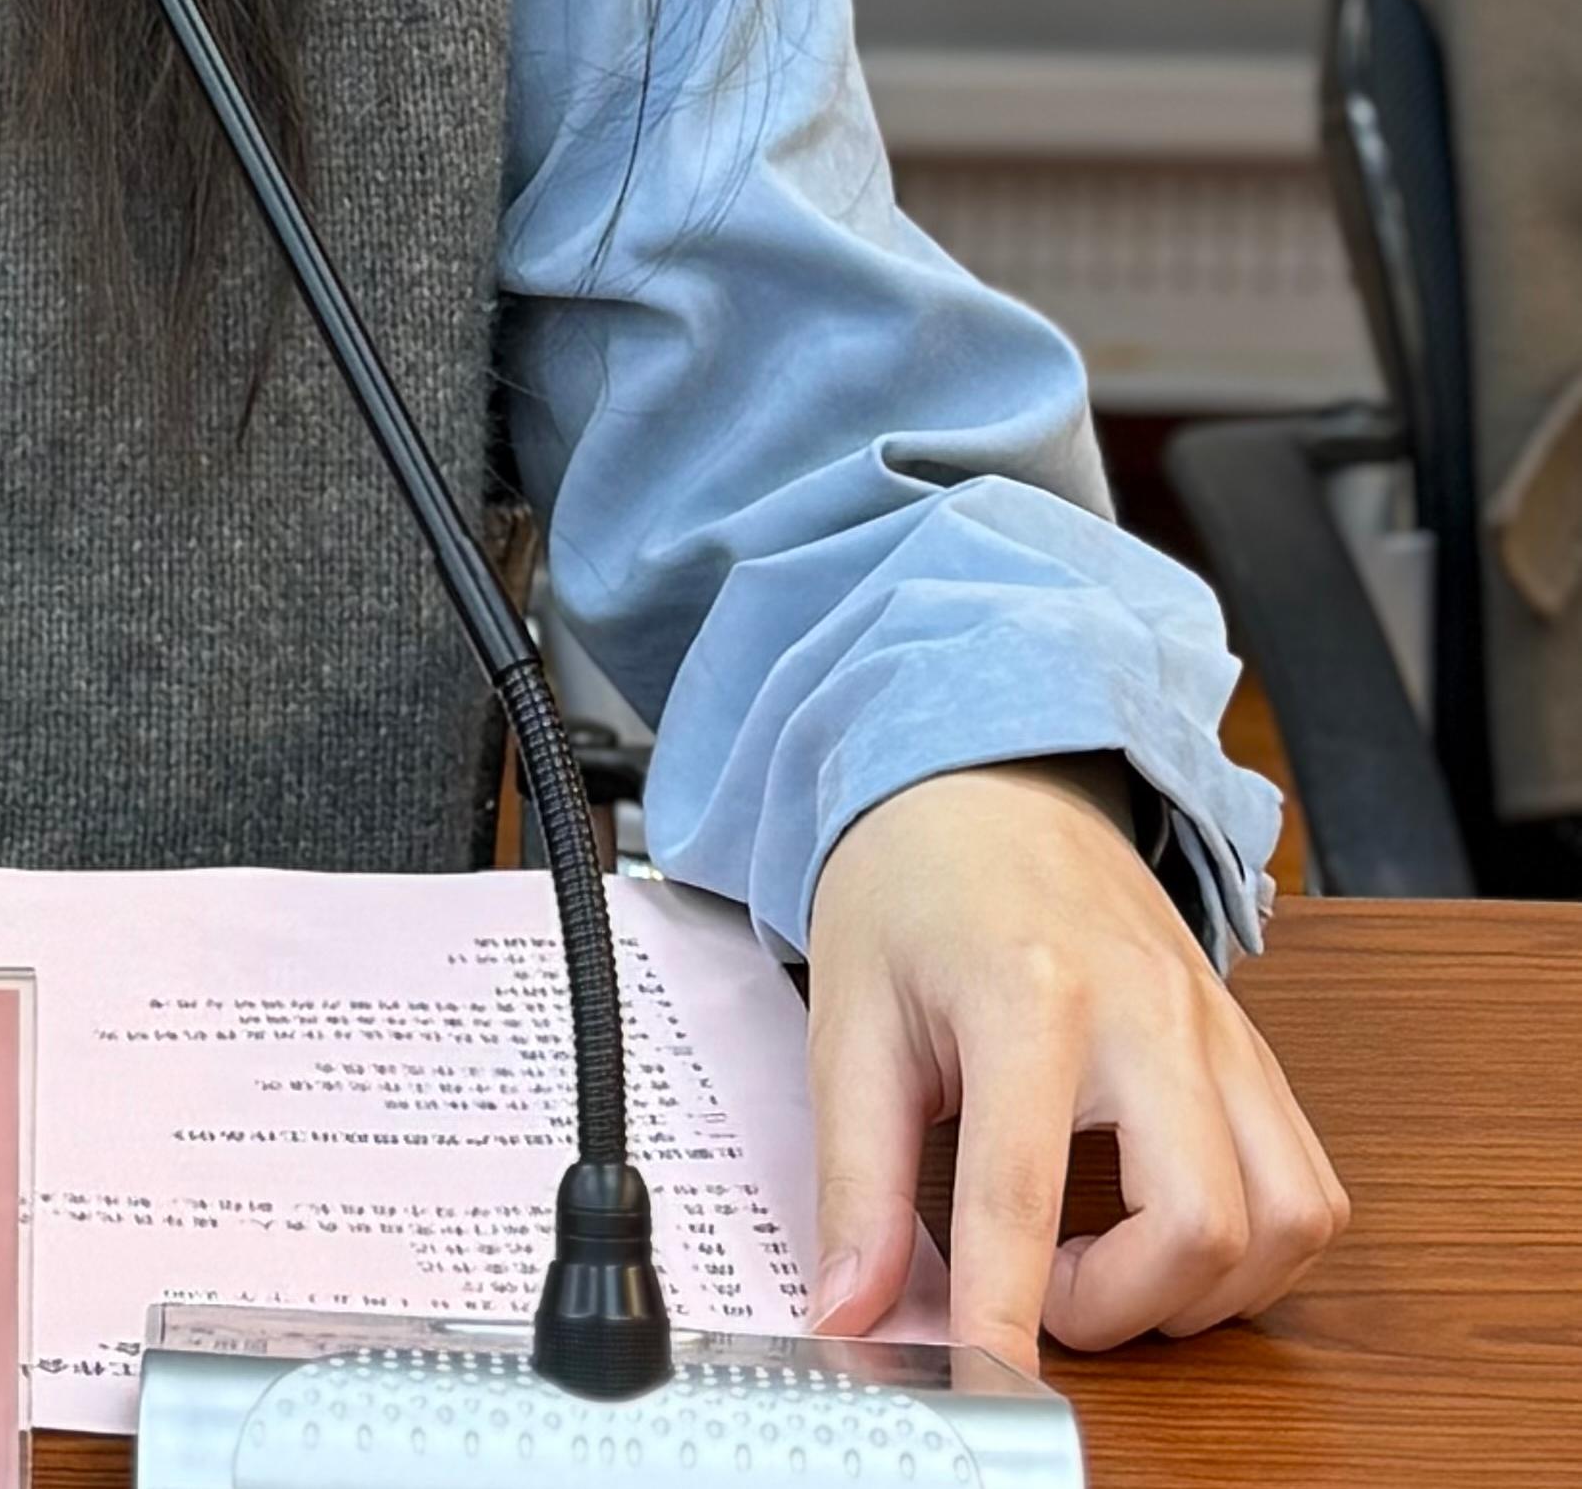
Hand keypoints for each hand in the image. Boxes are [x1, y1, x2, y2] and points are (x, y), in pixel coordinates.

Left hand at [802, 757, 1345, 1365]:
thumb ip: (855, 1175)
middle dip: (1126, 1306)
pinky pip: (1308, 1184)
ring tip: (1106, 1263)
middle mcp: (1148, 1011)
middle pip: (1204, 1222)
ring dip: (1206, 1288)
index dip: (1007, 1312)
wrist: (986, 776)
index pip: (1023, 1192)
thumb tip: (850, 1305)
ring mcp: (1218, 1027)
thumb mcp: (849, 1017)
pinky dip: (1257, 1244)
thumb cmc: (910, 887)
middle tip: (1044, 1293)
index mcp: (1029, 993)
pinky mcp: (1253, 1045)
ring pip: (1289, 1218)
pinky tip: (1164, 1226)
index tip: (991, 1381)